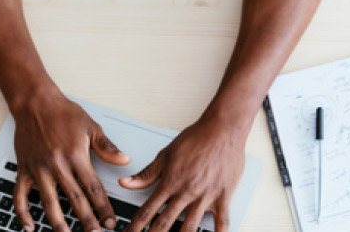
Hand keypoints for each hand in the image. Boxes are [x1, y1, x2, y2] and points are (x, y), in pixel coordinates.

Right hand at [11, 89, 130, 231]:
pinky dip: (23, 213)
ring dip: (58, 222)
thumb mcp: (91, 127)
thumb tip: (124, 160)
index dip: (103, 207)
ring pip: (48, 203)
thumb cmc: (64, 113)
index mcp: (76, 156)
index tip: (110, 221)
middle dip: (86, 220)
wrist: (36, 103)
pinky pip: (20, 197)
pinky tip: (30, 227)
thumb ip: (107, 147)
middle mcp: (57, 166)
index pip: (93, 188)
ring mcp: (39, 169)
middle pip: (74, 200)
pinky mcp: (24, 170)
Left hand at [119, 114, 245, 231]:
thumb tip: (126, 183)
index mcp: (171, 182)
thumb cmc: (197, 137)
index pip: (147, 211)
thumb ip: (147, 173)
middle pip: (164, 224)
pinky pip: (222, 221)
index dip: (134, 227)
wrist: (223, 128)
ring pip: (190, 228)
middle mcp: (186, 192)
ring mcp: (205, 196)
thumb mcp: (167, 153)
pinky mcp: (223, 196)